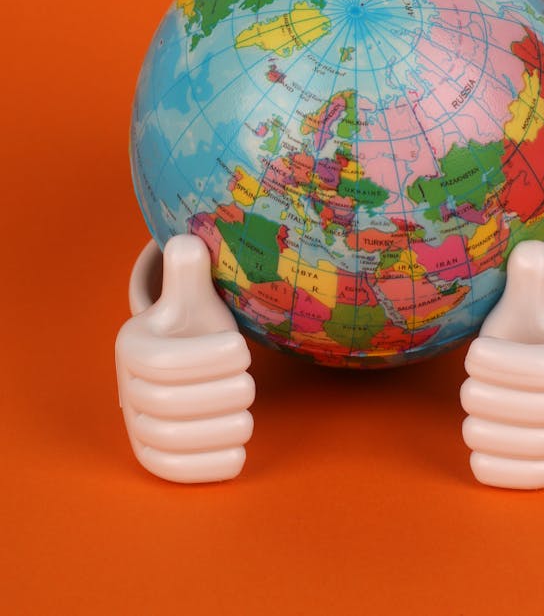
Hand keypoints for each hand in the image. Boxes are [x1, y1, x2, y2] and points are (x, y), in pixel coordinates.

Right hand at [115, 234, 254, 482]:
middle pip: (167, 404)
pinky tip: (237, 453)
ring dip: (219, 429)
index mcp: (132, 346)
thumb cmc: (197, 326)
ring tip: (245, 415)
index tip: (243, 349)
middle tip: (249, 384)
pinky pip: (171, 470)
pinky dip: (205, 467)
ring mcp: (136, 426)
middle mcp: (126, 389)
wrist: (190, 361)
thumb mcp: (194, 296)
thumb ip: (190, 271)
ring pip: (171, 439)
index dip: (211, 359)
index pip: (164, 363)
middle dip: (219, 394)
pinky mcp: (152, 457)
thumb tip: (187, 243)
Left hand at [460, 240, 543, 488]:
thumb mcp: (522, 303)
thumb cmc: (519, 332)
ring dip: (492, 432)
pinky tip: (478, 454)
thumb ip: (527, 277)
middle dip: (490, 399)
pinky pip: (542, 476)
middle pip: (543, 411)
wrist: (529, 366)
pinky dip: (507, 470)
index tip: (472, 354)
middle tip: (465, 388)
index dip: (504, 365)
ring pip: (540, 446)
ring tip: (470, 417)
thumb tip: (529, 249)